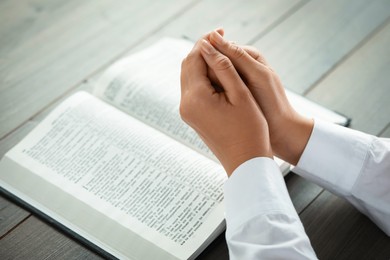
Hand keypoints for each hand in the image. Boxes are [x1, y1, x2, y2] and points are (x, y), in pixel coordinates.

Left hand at [180, 35, 271, 175]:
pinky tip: (218, 73)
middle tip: (220, 38)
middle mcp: (185, 104)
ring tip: (222, 53)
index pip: (194, 59)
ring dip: (202, 63)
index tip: (220, 32)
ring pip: (189, 77)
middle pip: (187, 66)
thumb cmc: (250, 130)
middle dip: (202, 50)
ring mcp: (187, 112)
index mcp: (196, 98)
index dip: (206, 43)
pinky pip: (193, 89)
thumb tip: (209, 45)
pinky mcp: (192, 116)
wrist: (246, 161)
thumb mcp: (241, 94)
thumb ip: (224, 67)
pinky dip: (202, 77)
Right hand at [208, 30, 313, 164]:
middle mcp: (240, 65)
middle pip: (215, 61)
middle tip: (202, 88)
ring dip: (207, 84)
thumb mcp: (256, 75)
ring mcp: (234, 81)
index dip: (210, 58)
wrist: (280, 130)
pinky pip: (214, 89)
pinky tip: (205, 103)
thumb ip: (237, 56)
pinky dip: (210, 94)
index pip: (221, 49)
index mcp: (249, 55)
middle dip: (207, 71)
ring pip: (212, 76)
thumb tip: (213, 36)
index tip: (204, 73)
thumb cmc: (272, 102)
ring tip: (202, 96)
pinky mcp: (230, 95)